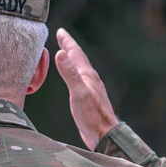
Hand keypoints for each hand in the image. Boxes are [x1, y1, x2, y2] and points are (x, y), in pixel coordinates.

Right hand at [54, 28, 119, 149]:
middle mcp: (91, 80)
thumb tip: (61, 54)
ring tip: (65, 55)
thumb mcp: (79, 93)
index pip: (76, 54)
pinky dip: (74, 74)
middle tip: (62, 37)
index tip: (61, 31)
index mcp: (88, 76)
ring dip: (72, 60)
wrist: (105, 135)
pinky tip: (73, 79)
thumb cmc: (93, 117)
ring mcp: (91, 89)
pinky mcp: (89, 99)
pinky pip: (79, 80)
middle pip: (79, 59)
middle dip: (70, 47)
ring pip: (80, 69)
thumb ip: (70, 74)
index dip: (68, 42)